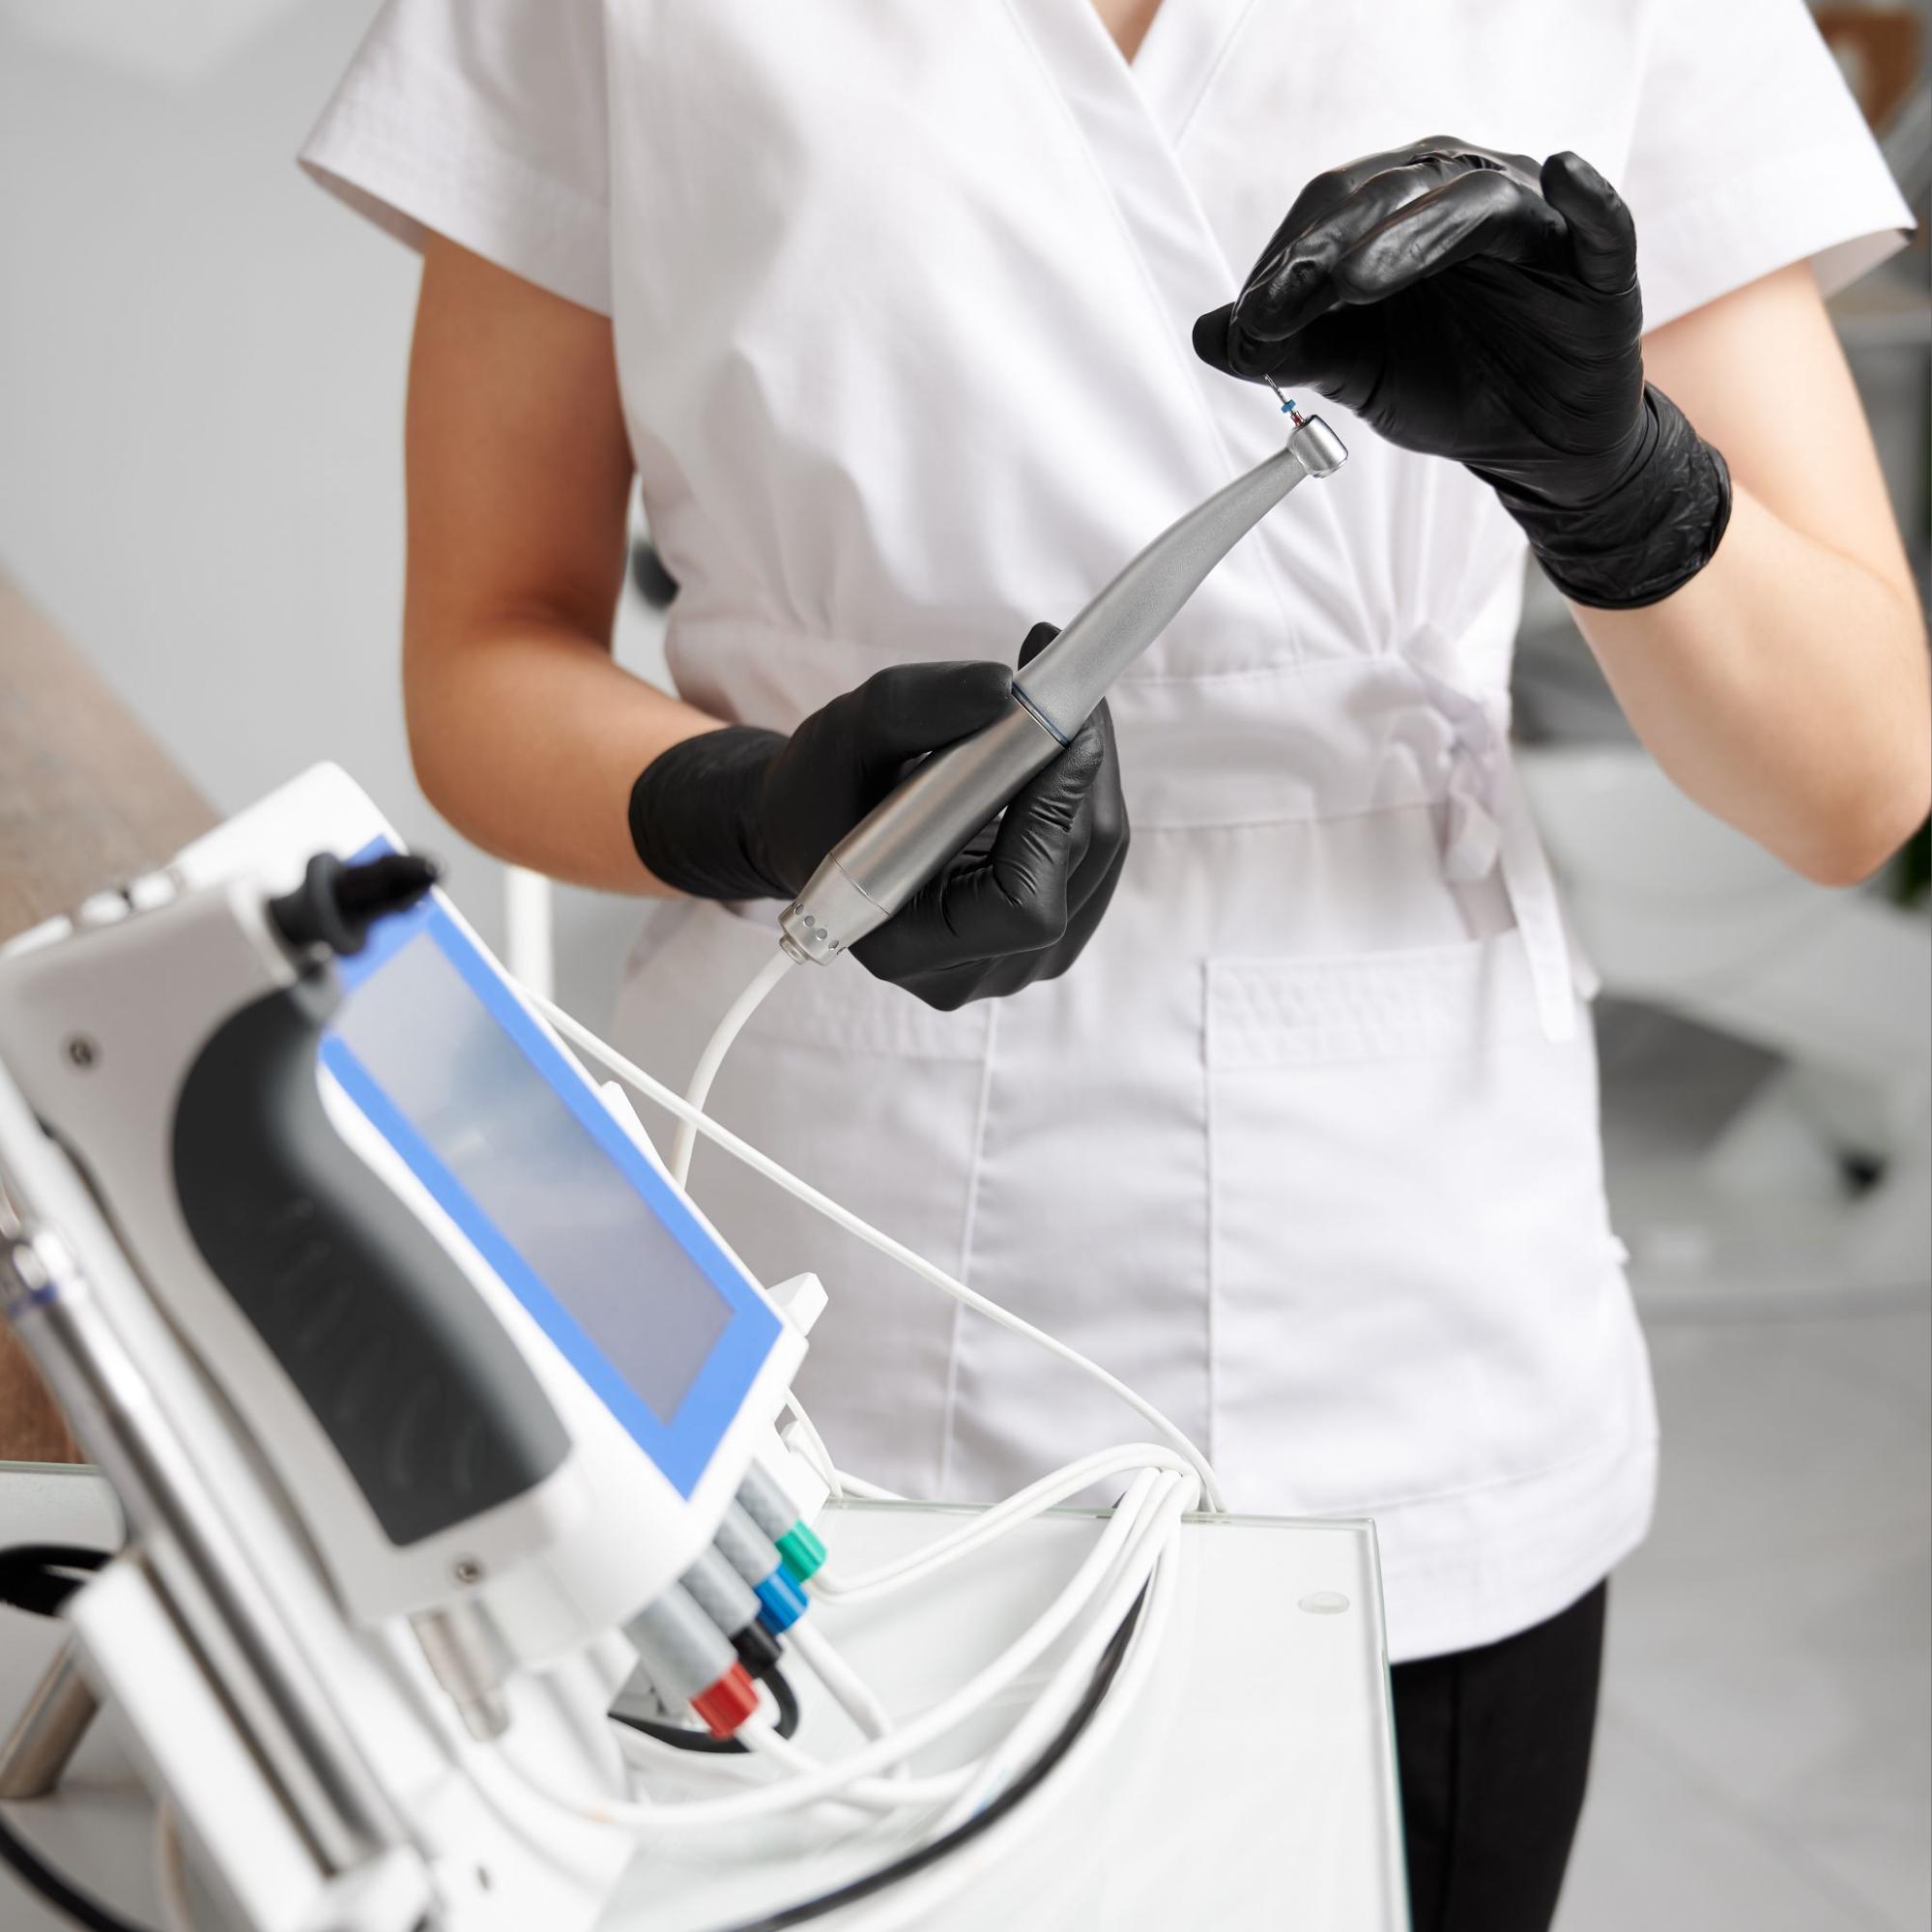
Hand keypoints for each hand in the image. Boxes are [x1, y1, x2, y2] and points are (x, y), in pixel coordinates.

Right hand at [628, 624, 1128, 1007]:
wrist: (816, 826)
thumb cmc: (821, 788)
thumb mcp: (850, 733)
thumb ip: (919, 707)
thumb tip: (1006, 687)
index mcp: (906, 946)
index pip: (1021, 905)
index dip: (1052, 817)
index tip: (1061, 729)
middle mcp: (967, 972)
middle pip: (1073, 871)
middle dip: (1082, 770)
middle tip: (1072, 687)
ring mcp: (1011, 961)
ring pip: (1097, 860)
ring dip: (1091, 773)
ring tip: (1061, 704)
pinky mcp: (1041, 933)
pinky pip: (1093, 858)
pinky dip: (1083, 793)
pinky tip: (1055, 747)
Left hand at [1193, 140, 1729, 608]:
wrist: (1529, 443)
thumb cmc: (1446, 385)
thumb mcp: (1357, 374)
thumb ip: (1292, 349)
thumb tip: (1209, 334)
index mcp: (1403, 209)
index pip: (1336, 207)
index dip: (1290, 258)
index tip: (1250, 320)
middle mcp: (1468, 194)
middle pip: (1397, 192)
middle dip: (1332, 247)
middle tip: (1284, 303)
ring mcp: (1538, 225)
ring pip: (1478, 204)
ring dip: (1412, 236)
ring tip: (1355, 283)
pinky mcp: (1600, 266)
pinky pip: (1601, 223)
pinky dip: (1588, 197)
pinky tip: (1565, 176)